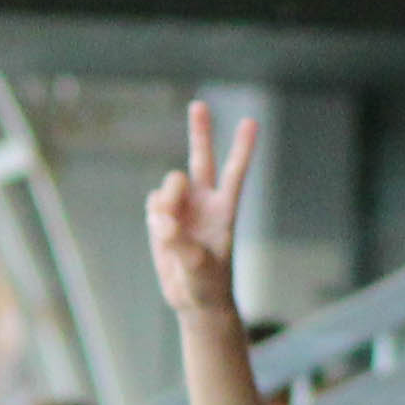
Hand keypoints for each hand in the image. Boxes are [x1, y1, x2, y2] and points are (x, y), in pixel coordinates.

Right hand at [145, 100, 257, 325]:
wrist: (194, 300)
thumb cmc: (207, 285)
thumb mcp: (199, 268)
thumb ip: (180, 242)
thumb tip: (162, 220)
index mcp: (225, 209)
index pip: (234, 173)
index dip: (242, 148)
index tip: (251, 121)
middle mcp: (204, 201)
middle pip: (202, 158)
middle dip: (200, 131)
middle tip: (199, 105)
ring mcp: (182, 207)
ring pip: (169, 185)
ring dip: (167, 204)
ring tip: (172, 232)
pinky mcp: (162, 217)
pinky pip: (153, 204)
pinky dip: (155, 218)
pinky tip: (163, 236)